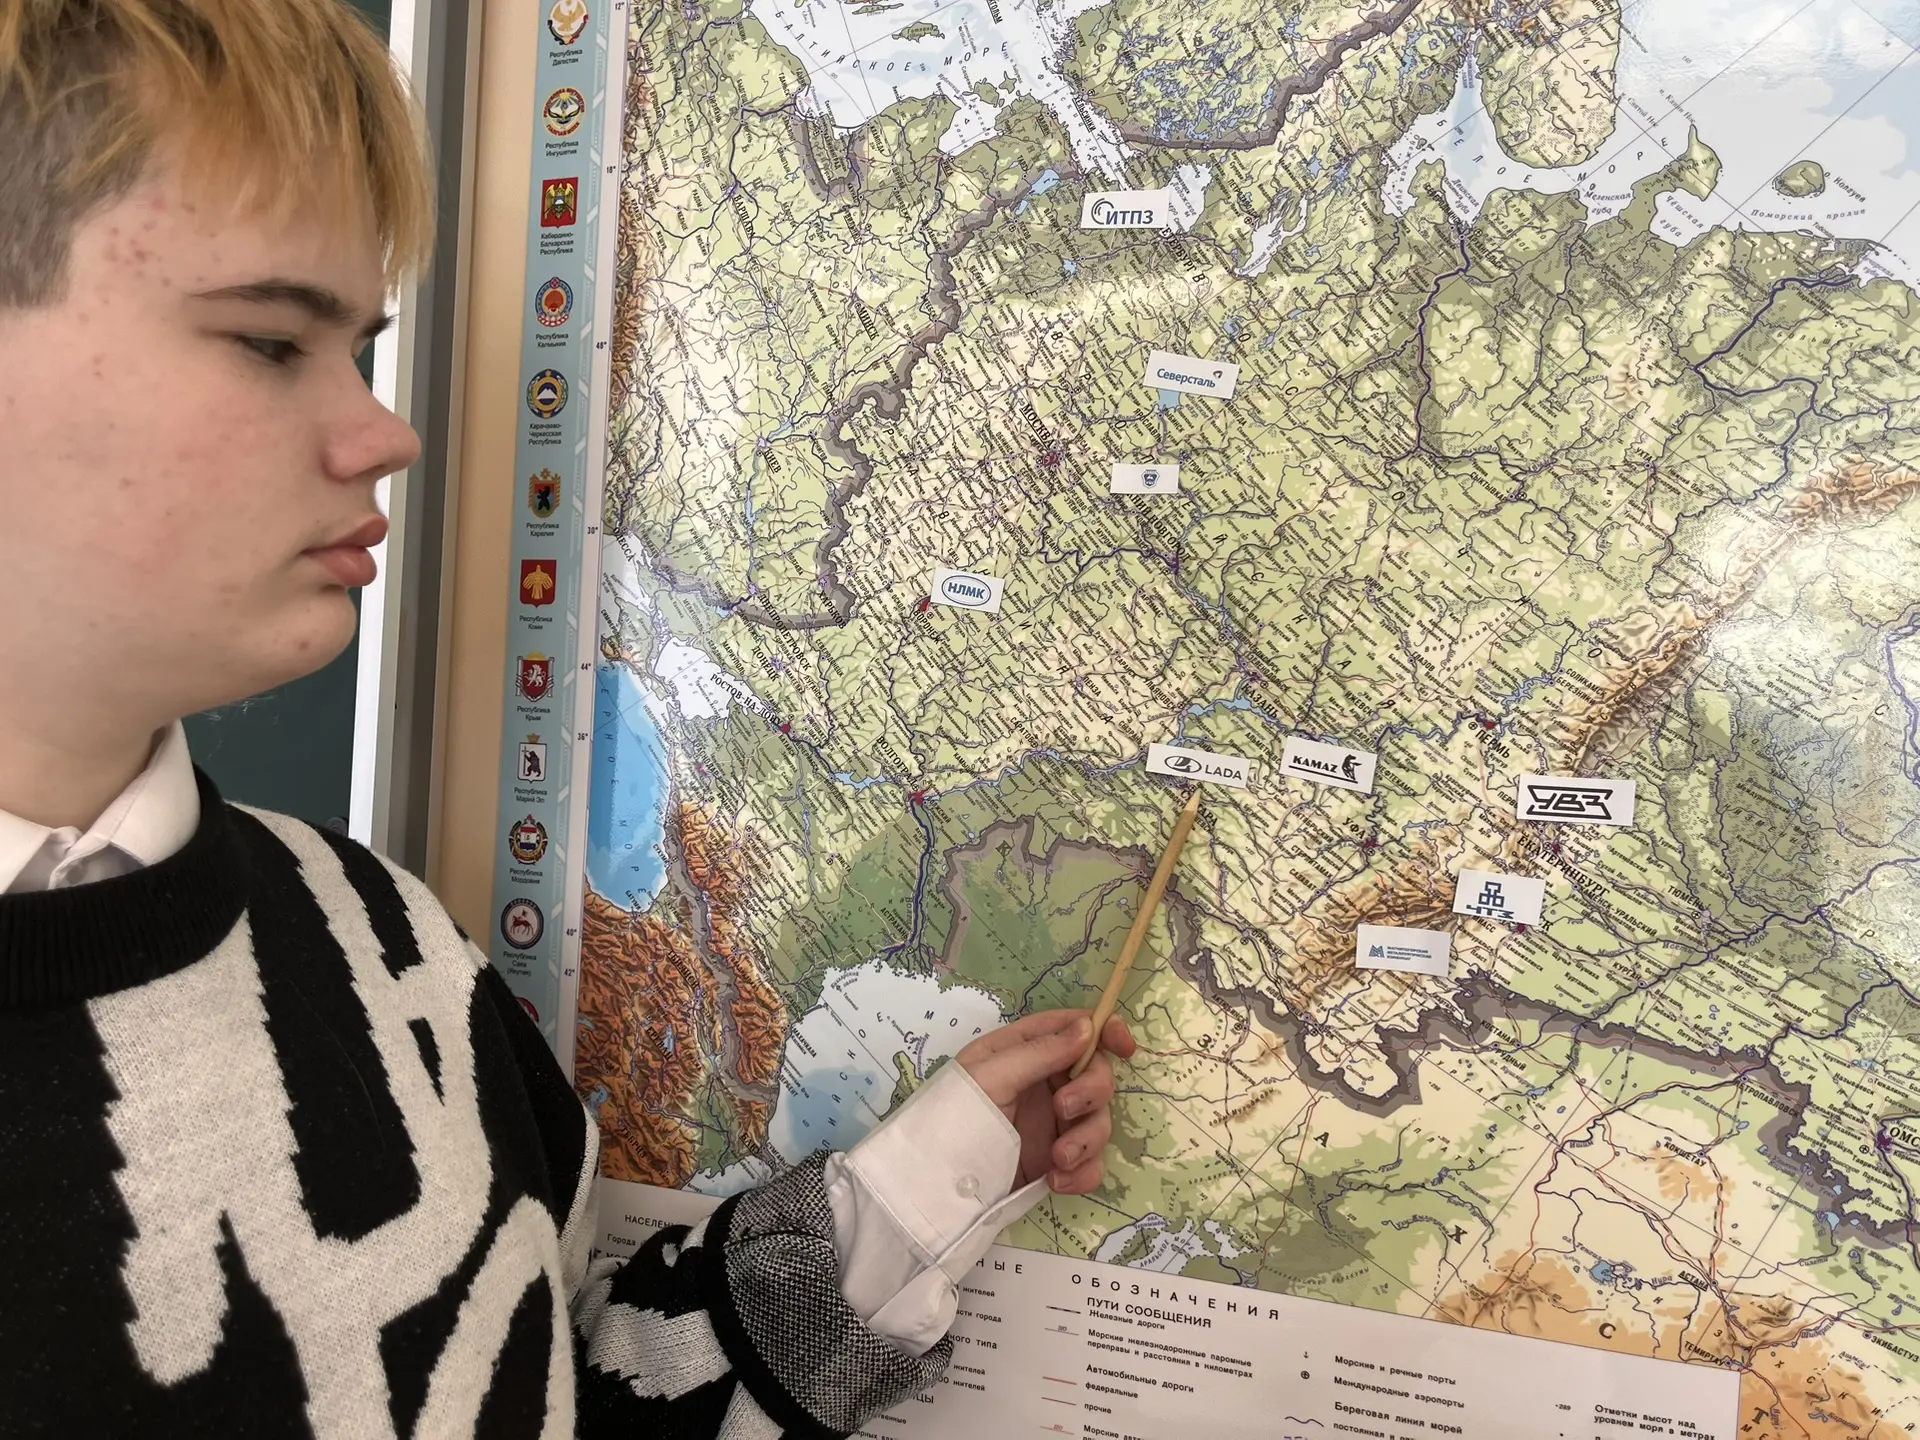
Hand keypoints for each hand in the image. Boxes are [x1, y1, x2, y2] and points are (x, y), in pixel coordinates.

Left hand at [956, 1010, 1136, 1194]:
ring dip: (1087, 1140)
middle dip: (1090, 1092)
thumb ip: (1040, 1052)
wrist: (936, 1187)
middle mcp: (1043, 1084)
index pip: (1074, 1029)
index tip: (1122, 1046)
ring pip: (1099, 1121)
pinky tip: (1058, 1181)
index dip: (1104, 1031)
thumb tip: (1088, 1027)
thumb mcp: (991, 1076)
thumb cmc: (955, 1119)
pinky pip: (1091, 1163)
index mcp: (1024, 1051)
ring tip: (1058, 1159)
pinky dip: (1084, 1173)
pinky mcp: (1056, 1162)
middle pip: (1096, 1075)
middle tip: (1063, 1111)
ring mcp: (1052, 1125)